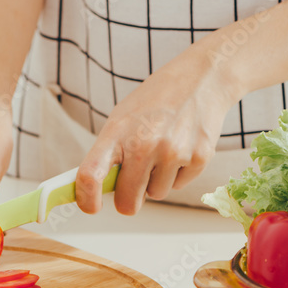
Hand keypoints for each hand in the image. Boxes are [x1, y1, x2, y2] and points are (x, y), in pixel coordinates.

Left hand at [75, 45, 236, 214]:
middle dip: (128, 200)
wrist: (201, 80)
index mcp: (116, 133)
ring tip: (162, 151)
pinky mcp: (199, 158)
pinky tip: (181, 148)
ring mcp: (173, 153)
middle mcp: (144, 145)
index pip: (90, 174)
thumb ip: (110, 153)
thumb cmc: (154, 102)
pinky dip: (177, 174)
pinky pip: (178, 185)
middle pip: (128, 200)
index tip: (90, 207)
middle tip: (131, 186)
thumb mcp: (122, 119)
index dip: (86, 198)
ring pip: (155, 194)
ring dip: (155, 182)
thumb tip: (97, 190)